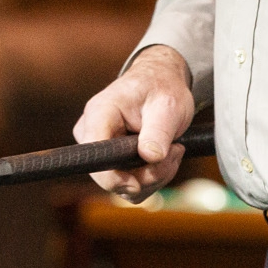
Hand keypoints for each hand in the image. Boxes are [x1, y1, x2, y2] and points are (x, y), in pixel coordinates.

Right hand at [73, 45, 194, 200]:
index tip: (137, 184)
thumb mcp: (168, 105)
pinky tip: (166, 157)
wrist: (160, 83)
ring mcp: (100, 149)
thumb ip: (158, 131)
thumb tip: (150, 157)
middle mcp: (92, 132)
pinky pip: (129, 184)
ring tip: (174, 150)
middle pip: (110, 175)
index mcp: (100, 112)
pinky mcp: (111, 160)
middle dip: (147, 174)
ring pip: (123, 185)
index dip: (111, 178)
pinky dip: (152, 177)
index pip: (93, 154)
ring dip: (155, 176)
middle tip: (175, 152)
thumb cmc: (161, 87)